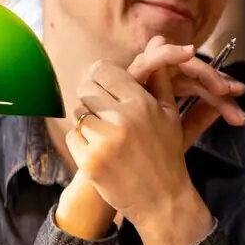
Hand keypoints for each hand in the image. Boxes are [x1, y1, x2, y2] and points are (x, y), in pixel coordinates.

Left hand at [54, 38, 244, 240]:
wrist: (163, 200)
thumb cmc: (167, 154)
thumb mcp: (169, 114)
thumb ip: (159, 78)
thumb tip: (158, 43)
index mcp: (142, 104)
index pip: (103, 70)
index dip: (102, 77)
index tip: (107, 87)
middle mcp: (122, 119)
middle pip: (85, 88)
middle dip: (93, 97)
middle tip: (105, 112)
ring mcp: (103, 141)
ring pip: (78, 113)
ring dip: (88, 121)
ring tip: (108, 136)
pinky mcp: (89, 161)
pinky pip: (74, 137)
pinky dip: (84, 144)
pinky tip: (103, 154)